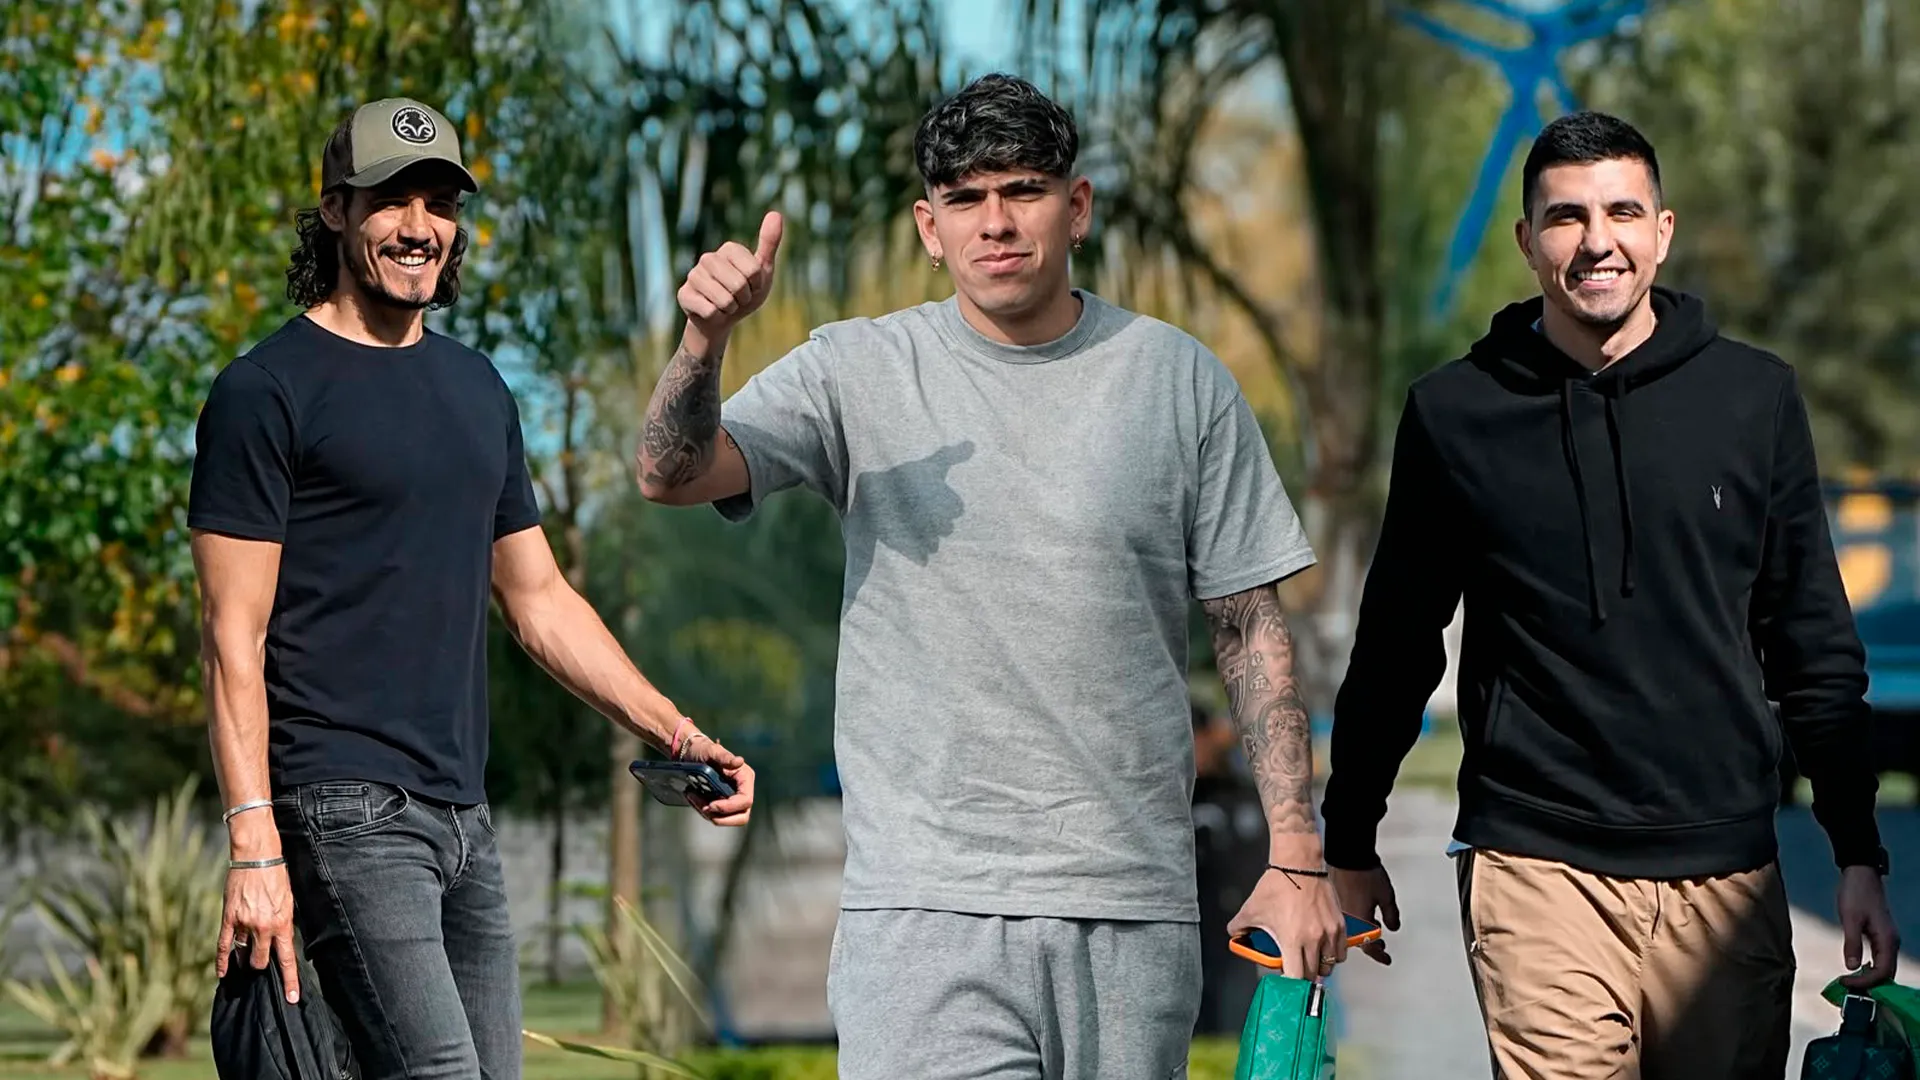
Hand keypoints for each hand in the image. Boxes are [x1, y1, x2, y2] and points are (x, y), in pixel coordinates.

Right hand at [216, 859, 299, 1002]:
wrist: (258, 857)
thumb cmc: (277, 878)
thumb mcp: (289, 903)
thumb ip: (284, 925)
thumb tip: (280, 944)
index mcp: (283, 923)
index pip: (287, 959)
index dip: (290, 981)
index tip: (292, 998)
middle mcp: (264, 927)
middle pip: (261, 961)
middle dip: (260, 965)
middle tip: (260, 964)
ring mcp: (244, 924)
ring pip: (242, 954)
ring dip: (244, 959)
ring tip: (244, 962)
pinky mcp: (228, 918)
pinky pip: (223, 945)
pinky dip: (222, 961)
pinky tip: (222, 973)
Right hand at [677, 210, 782, 348]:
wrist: (723, 319)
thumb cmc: (745, 293)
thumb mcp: (763, 271)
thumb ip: (769, 243)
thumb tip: (776, 213)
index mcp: (729, 249)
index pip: (754, 271)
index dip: (757, 285)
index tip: (752, 286)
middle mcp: (708, 257)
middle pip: (739, 285)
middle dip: (744, 299)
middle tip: (738, 298)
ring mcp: (693, 275)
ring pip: (725, 301)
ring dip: (730, 309)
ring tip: (726, 305)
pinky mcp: (684, 294)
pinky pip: (711, 312)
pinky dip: (717, 317)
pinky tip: (712, 312)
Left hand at [682, 733, 755, 826]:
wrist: (690, 753)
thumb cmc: (702, 749)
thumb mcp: (711, 751)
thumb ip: (724, 757)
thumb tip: (739, 762)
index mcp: (744, 777)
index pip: (745, 800)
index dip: (730, 807)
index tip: (711, 805)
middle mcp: (742, 790)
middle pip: (742, 816)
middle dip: (722, 817)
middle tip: (704, 808)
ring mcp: (732, 798)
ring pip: (727, 818)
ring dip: (708, 813)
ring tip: (692, 795)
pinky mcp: (721, 803)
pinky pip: (716, 815)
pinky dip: (703, 810)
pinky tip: (692, 796)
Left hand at [1228, 868, 1347, 980]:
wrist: (1299, 865)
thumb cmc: (1277, 885)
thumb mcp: (1252, 909)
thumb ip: (1239, 926)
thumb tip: (1235, 935)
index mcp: (1292, 940)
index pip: (1297, 977)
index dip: (1291, 983)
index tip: (1287, 980)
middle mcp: (1314, 940)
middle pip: (1313, 974)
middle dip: (1304, 975)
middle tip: (1297, 969)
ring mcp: (1329, 933)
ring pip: (1329, 965)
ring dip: (1320, 966)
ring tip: (1310, 959)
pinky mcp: (1339, 925)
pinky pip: (1341, 951)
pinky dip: (1333, 954)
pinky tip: (1323, 949)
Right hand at [1331, 864, 1399, 964]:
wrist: (1348, 856)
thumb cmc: (1365, 874)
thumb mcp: (1386, 897)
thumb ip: (1391, 915)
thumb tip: (1393, 926)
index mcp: (1359, 923)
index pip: (1370, 948)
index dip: (1380, 955)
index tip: (1386, 958)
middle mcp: (1345, 922)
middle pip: (1357, 942)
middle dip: (1371, 945)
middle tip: (1380, 946)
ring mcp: (1336, 913)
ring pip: (1349, 932)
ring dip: (1362, 934)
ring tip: (1373, 929)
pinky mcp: (1331, 904)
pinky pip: (1343, 921)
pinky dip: (1353, 923)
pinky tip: (1360, 916)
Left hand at [1837, 865, 1899, 989]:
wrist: (1861, 875)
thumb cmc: (1855, 894)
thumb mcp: (1849, 918)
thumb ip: (1852, 943)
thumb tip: (1852, 968)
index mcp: (1887, 940)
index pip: (1882, 972)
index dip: (1865, 982)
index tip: (1844, 982)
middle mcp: (1891, 942)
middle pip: (1886, 974)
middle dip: (1869, 985)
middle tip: (1847, 989)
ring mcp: (1888, 940)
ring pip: (1884, 967)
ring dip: (1870, 978)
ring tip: (1850, 984)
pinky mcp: (1881, 936)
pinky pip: (1880, 959)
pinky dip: (1870, 968)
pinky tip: (1856, 971)